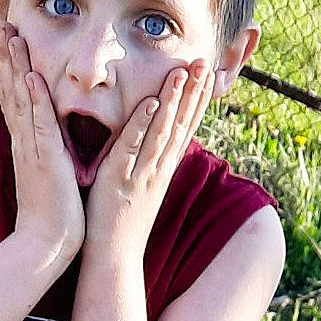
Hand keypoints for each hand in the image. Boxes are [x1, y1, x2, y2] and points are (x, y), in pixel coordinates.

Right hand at [0, 21, 83, 268]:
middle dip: (5, 54)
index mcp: (25, 140)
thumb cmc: (52, 209)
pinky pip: (40, 126)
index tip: (6, 33)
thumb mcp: (45, 168)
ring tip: (10, 36)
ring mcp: (32, 149)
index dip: (8, 63)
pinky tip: (33, 78)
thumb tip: (43, 127)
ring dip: (15, 68)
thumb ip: (43, 145)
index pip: (14, 93)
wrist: (47, 243)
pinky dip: (36, 101)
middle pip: (10, 88)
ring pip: (21, 100)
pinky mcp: (46, 161)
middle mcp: (23, 139)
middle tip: (1, 20)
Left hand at [84, 57, 213, 261]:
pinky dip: (142, 126)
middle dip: (194, 92)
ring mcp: (142, 175)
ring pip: (162, 132)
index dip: (197, 100)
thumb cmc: (121, 223)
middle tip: (205, 61)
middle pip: (182, 124)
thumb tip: (156, 145)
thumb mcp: (141, 189)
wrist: (114, 259)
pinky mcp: (121, 181)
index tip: (207, 73)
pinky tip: (151, 103)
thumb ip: (149, 165)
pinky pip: (133, 148)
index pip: (186, 127)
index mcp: (163, 169)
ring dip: (174, 101)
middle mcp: (159, 169)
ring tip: (183, 71)